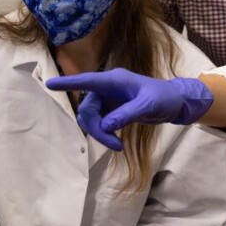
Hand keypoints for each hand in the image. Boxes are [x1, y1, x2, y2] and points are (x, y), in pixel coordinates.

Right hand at [46, 68, 213, 149]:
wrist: (175, 103)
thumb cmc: (164, 98)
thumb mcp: (148, 105)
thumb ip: (126, 114)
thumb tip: (106, 126)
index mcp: (114, 80)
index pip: (87, 81)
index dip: (68, 83)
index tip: (50, 84)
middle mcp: (107, 88)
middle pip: (88, 109)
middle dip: (95, 128)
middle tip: (113, 144)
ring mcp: (109, 100)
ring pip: (91, 118)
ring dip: (99, 134)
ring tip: (117, 145)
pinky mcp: (112, 110)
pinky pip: (99, 123)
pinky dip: (104, 134)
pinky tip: (116, 142)